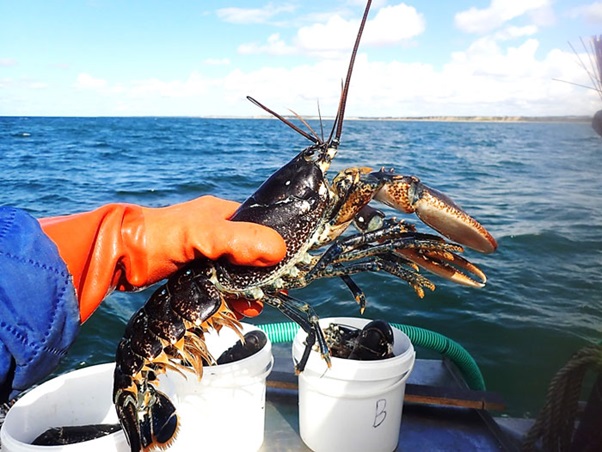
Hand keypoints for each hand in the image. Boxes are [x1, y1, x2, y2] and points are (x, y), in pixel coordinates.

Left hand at [40, 196, 285, 320]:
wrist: (117, 256)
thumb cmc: (159, 237)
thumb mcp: (203, 235)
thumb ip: (239, 240)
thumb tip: (279, 249)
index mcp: (223, 214)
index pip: (260, 228)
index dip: (274, 248)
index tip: (285, 270)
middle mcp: (217, 232)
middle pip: (250, 255)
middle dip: (260, 276)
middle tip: (268, 296)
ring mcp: (204, 254)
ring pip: (236, 273)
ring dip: (246, 291)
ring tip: (251, 308)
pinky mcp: (193, 273)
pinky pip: (220, 286)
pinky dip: (229, 298)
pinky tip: (235, 310)